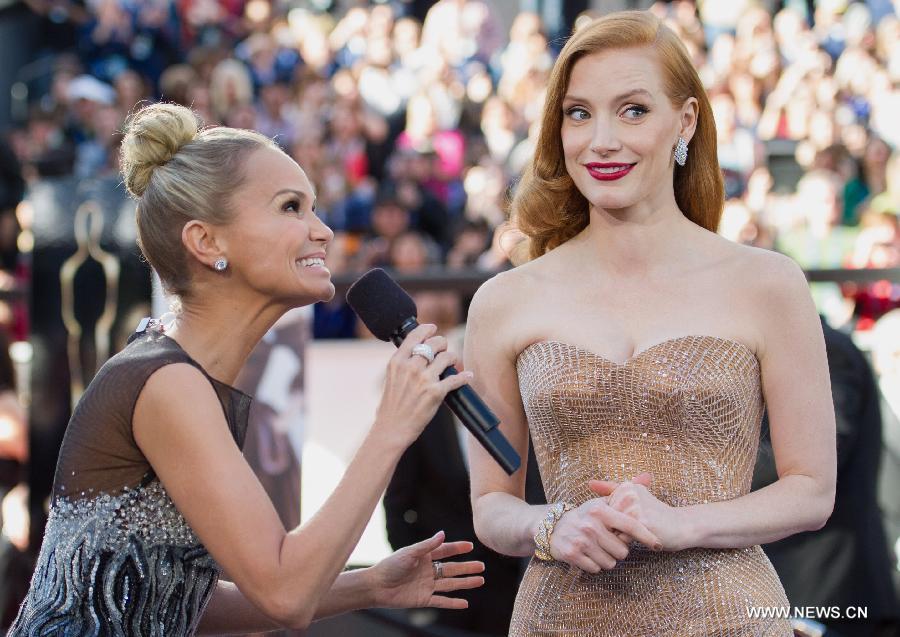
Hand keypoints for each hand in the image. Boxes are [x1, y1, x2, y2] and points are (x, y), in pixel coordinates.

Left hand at [369, 531, 484, 609]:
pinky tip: (465, 603)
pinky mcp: (423, 600)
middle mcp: (428, 571)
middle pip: (452, 569)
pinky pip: (441, 601)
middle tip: (482, 566)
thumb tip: (443, 534)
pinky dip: (453, 603)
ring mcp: (427, 586)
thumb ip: (427, 546)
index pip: (445, 551)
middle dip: (467, 567)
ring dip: (465, 583)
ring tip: (480, 580)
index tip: (471, 546)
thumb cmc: (390, 566)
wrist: (376, 586)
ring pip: (451, 584)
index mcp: (424, 557)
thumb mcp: (409, 553)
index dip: (457, 548)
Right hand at [374, 324, 471, 445]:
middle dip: (442, 344)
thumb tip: (417, 353)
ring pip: (447, 357)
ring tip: (452, 363)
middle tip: (444, 350)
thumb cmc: (391, 407)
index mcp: (397, 362)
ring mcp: (424, 379)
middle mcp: (411, 367)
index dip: (427, 329)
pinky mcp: (436, 392)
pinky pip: (456, 379)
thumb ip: (403, 364)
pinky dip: (464, 377)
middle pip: (435, 343)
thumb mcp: (391, 378)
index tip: (433, 328)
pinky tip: (468, 376)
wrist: (392, 428)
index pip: (414, 336)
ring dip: (452, 358)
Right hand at [547, 496, 661, 572]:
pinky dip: (595, 565)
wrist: (553, 526)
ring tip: (599, 549)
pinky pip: (596, 569)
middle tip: (609, 543)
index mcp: (600, 511)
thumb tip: (648, 476)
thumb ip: (623, 494)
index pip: (630, 526)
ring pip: (610, 563)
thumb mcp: (600, 502)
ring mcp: (581, 541)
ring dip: (607, 559)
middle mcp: (591, 525)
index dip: (647, 536)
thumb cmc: (584, 516)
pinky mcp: (572, 554)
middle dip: (619, 550)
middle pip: (623, 551)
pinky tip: (588, 555)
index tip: (658, 544)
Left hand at [588, 474, 689, 551]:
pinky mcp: (642, 522)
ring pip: (612, 529)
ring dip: (621, 536)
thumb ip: (611, 490)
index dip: (613, 519)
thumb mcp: (634, 497)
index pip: (604, 509)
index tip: (629, 519)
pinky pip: (622, 538)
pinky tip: (643, 538)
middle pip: (606, 520)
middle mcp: (629, 493)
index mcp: (626, 486)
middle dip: (614, 528)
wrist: (681, 526)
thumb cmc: (654, 514)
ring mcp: (635, 507)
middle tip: (635, 527)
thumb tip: (590, 483)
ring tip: (638, 532)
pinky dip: (628, 542)